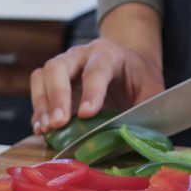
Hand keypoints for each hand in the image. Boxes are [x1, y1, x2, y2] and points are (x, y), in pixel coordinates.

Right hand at [30, 3, 164, 133]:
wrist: (129, 64)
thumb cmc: (140, 79)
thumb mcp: (152, 91)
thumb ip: (147, 109)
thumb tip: (139, 136)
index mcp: (108, 53)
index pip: (96, 69)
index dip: (91, 92)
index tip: (86, 115)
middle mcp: (80, 55)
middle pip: (58, 67)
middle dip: (57, 97)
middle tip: (59, 123)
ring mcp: (63, 66)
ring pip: (42, 76)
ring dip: (42, 104)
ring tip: (47, 129)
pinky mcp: (53, 81)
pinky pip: (38, 91)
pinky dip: (38, 111)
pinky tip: (42, 130)